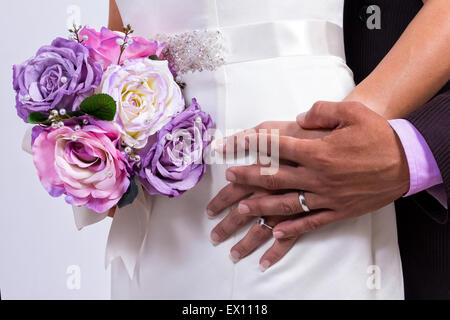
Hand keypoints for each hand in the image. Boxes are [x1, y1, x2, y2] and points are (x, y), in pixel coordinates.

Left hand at [222, 102, 408, 267]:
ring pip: (287, 203)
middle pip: (274, 178)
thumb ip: (322, 111)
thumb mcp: (352, 112)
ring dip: (261, 206)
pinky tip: (276, 231)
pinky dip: (293, 228)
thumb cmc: (378, 135)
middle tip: (229, 178)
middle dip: (248, 178)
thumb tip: (300, 117)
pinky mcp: (338, 210)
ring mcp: (327, 196)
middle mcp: (318, 176)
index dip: (250, 145)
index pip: (275, 147)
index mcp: (318, 151)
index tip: (231, 146)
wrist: (407, 161)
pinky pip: (311, 222)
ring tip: (240, 209)